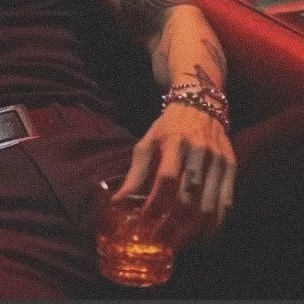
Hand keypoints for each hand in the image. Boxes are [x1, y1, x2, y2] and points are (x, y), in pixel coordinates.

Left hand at [113, 102, 235, 248]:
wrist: (200, 105)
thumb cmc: (168, 127)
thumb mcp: (147, 143)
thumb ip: (135, 173)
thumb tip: (117, 203)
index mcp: (174, 142)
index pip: (166, 179)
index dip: (155, 205)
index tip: (144, 223)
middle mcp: (199, 151)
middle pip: (189, 198)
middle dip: (172, 225)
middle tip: (159, 241)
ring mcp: (219, 161)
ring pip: (209, 207)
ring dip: (192, 232)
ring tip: (176, 244)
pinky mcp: (232, 168)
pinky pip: (225, 204)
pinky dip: (213, 226)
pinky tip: (199, 236)